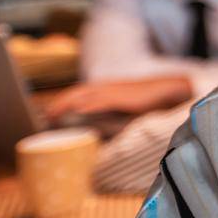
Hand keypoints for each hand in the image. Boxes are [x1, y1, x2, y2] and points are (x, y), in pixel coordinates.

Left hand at [44, 76, 192, 118]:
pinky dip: (89, 103)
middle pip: (77, 92)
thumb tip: (96, 129)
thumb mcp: (126, 109)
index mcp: (107, 89)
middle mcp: (108, 87)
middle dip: (60, 103)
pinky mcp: (123, 97)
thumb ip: (110, 116)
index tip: (51, 112)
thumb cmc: (149, 102)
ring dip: (68, 102)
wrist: (169, 90)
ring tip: (55, 113)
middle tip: (47, 116)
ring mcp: (114, 91)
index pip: (80, 92)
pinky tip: (79, 108)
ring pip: (85, 94)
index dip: (64, 100)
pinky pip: (102, 99)